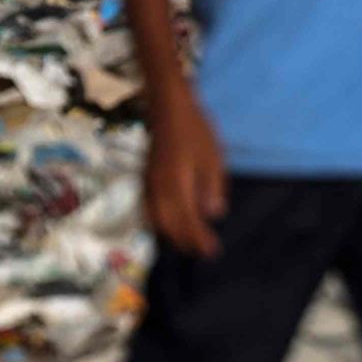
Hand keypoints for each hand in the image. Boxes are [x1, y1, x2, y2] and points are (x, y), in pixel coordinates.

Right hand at [143, 88, 227, 260]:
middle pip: (169, 226)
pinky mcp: (147, 179)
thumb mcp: (213, 158)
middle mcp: (159, 189)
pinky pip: (150, 209)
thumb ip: (212, 188)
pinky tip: (170, 225)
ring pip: (157, 219)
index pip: (187, 222)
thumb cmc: (195, 131)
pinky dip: (160, 222)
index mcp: (177, 186)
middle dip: (185, 242)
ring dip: (172, 235)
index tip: (212, 252)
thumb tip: (213, 215)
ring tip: (189, 243)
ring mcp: (150, 184)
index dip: (199, 239)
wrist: (169, 108)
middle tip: (202, 252)